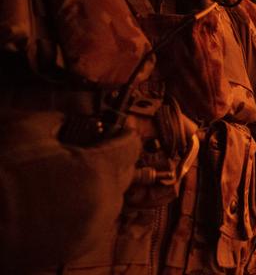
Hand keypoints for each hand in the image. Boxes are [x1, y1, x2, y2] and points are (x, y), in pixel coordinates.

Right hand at [0, 111, 140, 270]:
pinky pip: (96, 221)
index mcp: (99, 170)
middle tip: (93, 149)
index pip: (131, 146)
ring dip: (102, 184)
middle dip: (114, 158)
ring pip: (112, 199)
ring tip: (76, 175)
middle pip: (125, 173)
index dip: (124, 133)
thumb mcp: (28, 130)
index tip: (117, 129)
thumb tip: (69, 121)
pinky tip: (67, 199)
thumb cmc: (2, 174)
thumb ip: (59, 119)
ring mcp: (92, 229)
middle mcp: (104, 202)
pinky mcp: (77, 247)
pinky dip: (89, 208)